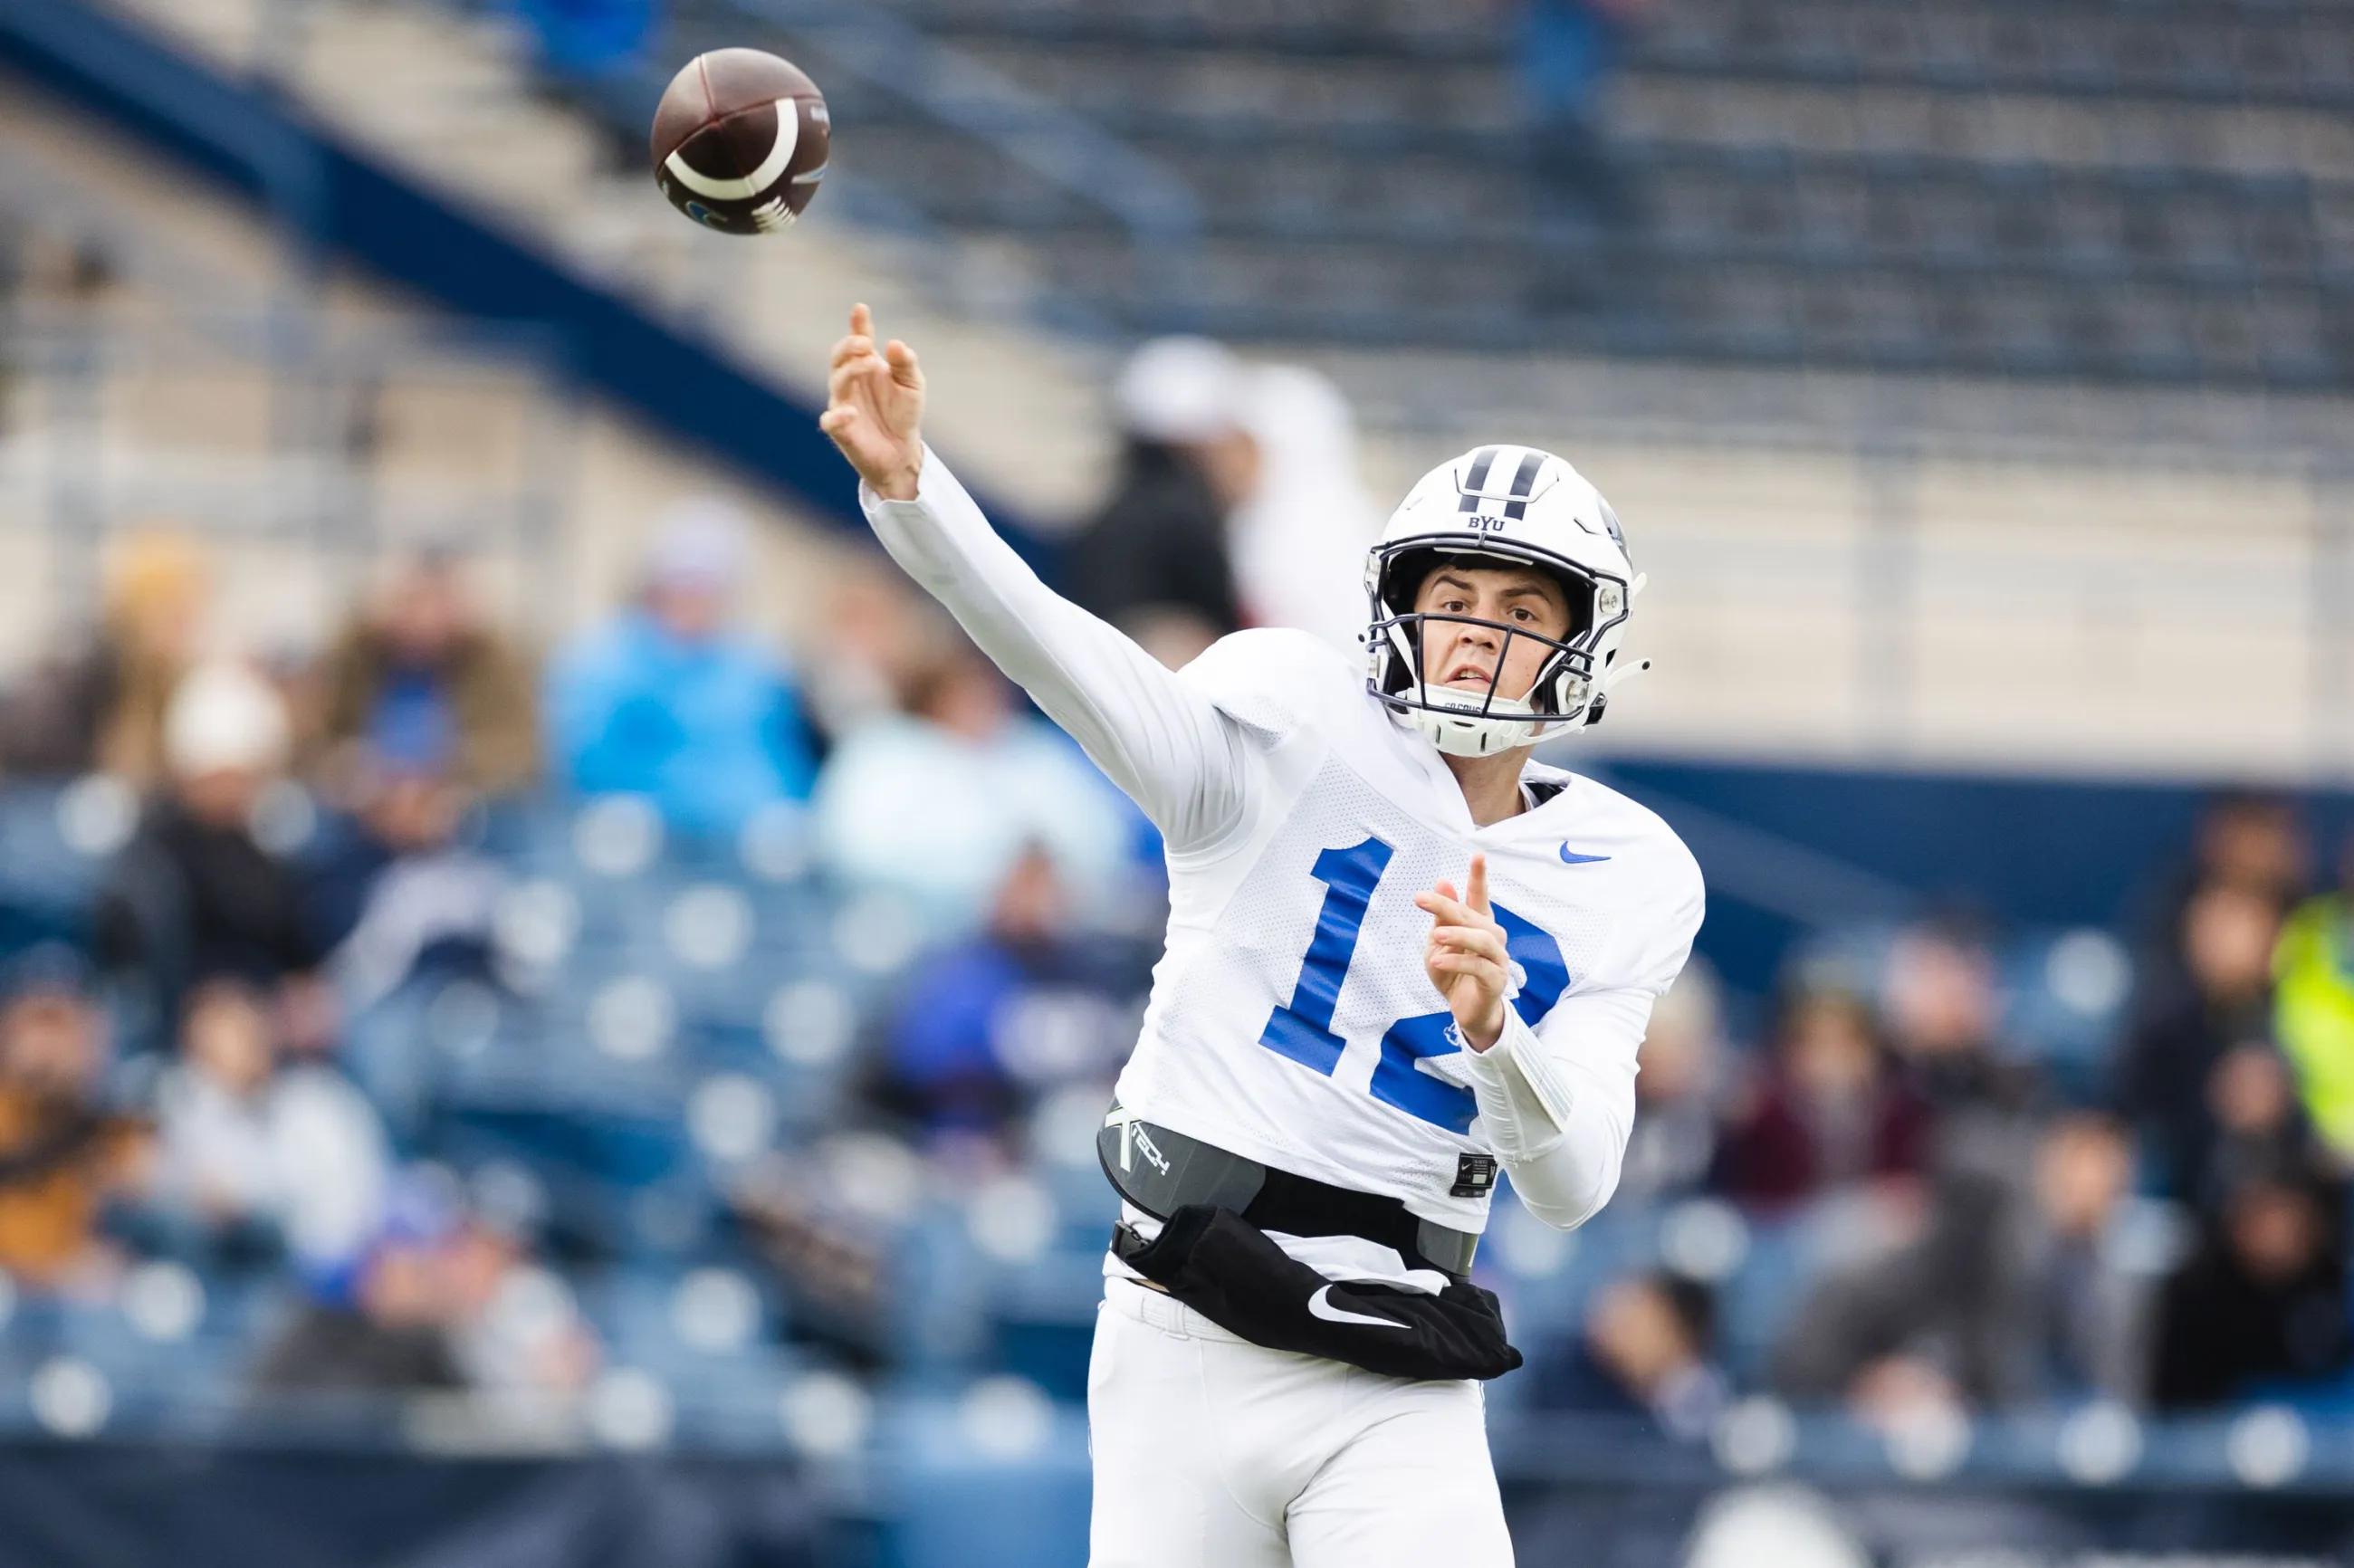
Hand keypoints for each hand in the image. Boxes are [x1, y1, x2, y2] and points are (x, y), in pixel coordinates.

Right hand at [819, 302, 925, 499]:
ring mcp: (843, 403)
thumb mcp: (913, 386)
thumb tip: (895, 344)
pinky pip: (831, 420)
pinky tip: (852, 411)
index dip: (858, 325)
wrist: (902, 451)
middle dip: (850, 347)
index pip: (859, 340)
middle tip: (866, 343)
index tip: (860, 309)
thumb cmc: (903, 413)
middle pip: (839, 357)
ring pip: (836, 382)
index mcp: (867, 365)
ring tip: (869, 364)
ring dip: (850, 370)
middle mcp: (850, 381)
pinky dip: (838, 415)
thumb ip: (905, 364)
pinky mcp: (840, 430)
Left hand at [1414, 853, 1510, 1051]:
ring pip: (1482, 939)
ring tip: (1436, 937)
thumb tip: (1443, 882)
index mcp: (1478, 925)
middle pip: (1472, 915)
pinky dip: (1456, 962)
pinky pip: (1479, 966)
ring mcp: (1498, 958)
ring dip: (1457, 934)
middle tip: (1420, 899)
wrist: (1464, 1011)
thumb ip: (1441, 917)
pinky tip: (1438, 961)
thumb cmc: (1451, 974)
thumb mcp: (1438, 944)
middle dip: (1447, 906)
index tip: (1478, 854)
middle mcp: (1493, 937)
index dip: (1479, 876)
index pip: (1479, 897)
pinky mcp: (1497, 979)